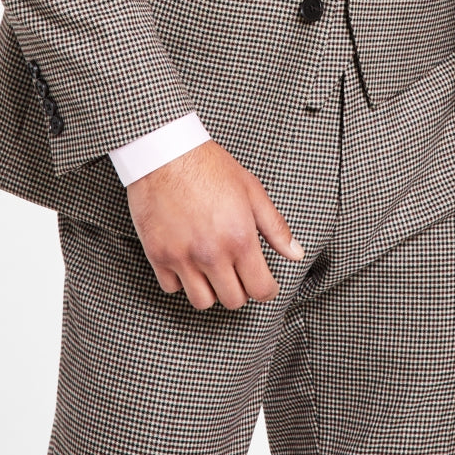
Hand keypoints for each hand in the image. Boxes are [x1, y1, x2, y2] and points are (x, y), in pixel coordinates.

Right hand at [126, 140, 303, 310]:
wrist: (165, 153)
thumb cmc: (208, 166)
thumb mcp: (251, 190)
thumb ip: (275, 226)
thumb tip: (296, 252)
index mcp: (239, 238)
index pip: (261, 289)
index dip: (267, 288)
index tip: (264, 283)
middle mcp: (212, 253)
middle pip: (233, 300)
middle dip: (240, 289)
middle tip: (237, 271)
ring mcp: (183, 258)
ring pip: (202, 301)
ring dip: (210, 289)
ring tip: (212, 269)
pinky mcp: (158, 256)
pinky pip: (172, 288)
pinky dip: (180, 280)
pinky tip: (187, 260)